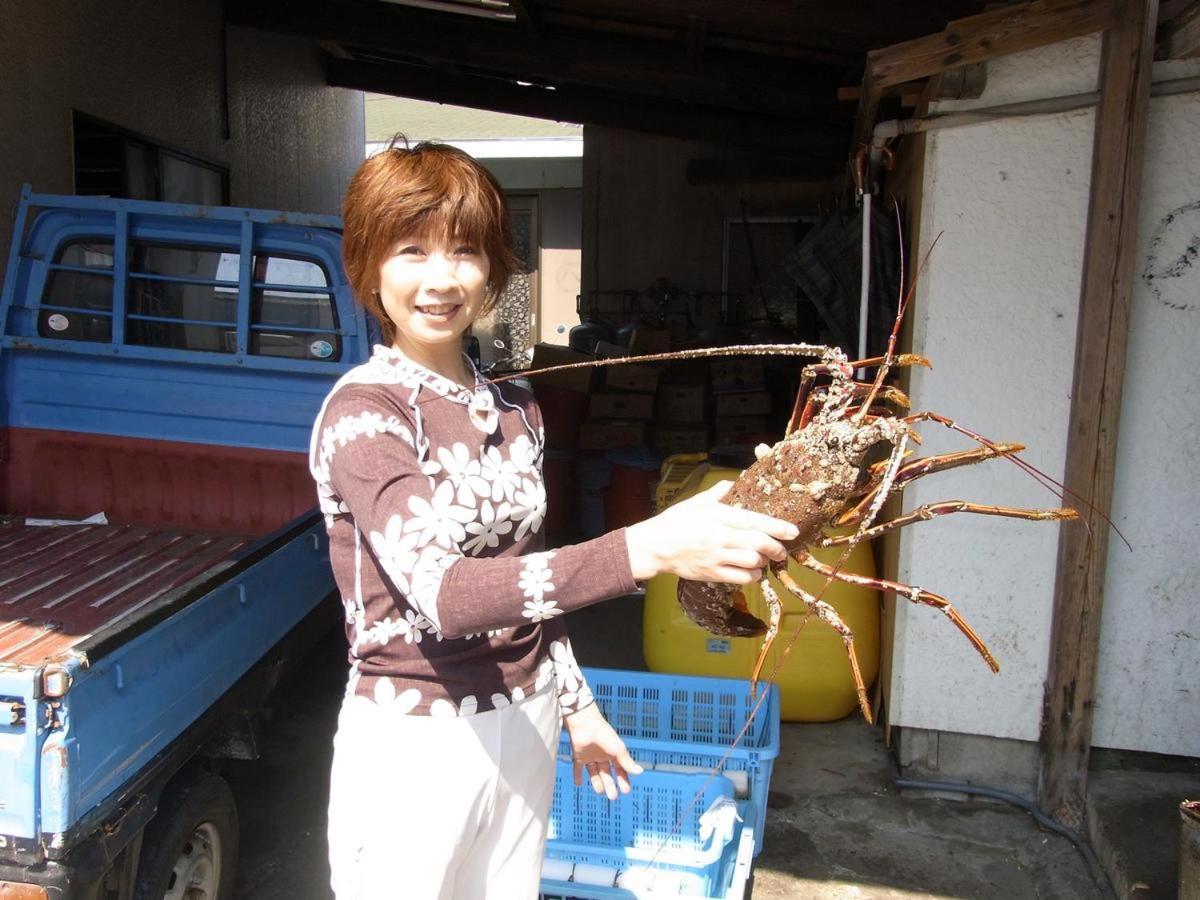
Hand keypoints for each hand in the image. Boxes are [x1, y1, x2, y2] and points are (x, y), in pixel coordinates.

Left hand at [563, 703, 642, 799]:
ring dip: (597, 783)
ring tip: (600, 791)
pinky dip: (578, 776)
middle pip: (607, 774)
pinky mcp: (579, 756)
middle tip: (613, 797)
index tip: (625, 790)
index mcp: (613, 753)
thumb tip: (640, 772)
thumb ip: (627, 762)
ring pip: (594, 773)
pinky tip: (578, 784)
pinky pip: (578, 768)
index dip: (623, 779)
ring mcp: (590, 756)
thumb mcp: (618, 750)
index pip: (620, 769)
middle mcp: (602, 755)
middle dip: (610, 785)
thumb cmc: (604, 734)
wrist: (585, 724)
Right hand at [624, 480, 798, 583]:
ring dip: (764, 562)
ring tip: (766, 559)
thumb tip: (733, 483)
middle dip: (777, 547)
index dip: (778, 527)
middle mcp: (720, 536)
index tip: (792, 531)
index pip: (755, 520)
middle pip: (759, 543)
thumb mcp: (695, 502)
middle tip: (782, 550)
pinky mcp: (712, 573)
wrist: (655, 546)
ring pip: (753, 561)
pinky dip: (753, 576)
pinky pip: (741, 578)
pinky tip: (753, 571)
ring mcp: (716, 557)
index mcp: (718, 515)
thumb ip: (717, 493)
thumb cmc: (675, 522)